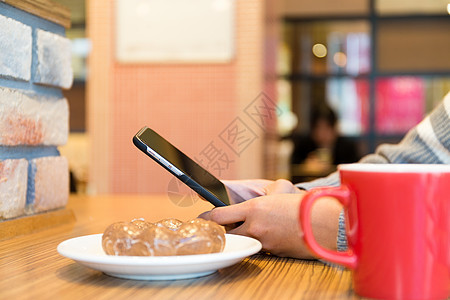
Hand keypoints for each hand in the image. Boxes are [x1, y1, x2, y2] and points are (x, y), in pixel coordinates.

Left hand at [200, 180, 341, 258]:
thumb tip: (257, 196)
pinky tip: (271, 234)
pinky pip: (261, 248)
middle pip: (227, 233)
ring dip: (243, 237)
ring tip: (252, 228)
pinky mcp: (274, 252)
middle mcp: (255, 227)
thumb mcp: (280, 191)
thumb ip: (263, 195)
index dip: (208, 217)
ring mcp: (264, 242)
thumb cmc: (304, 205)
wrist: (325, 224)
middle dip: (224, 230)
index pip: (219, 215)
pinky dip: (261, 242)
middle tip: (224, 225)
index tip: (203, 218)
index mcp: (253, 209)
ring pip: (243, 242)